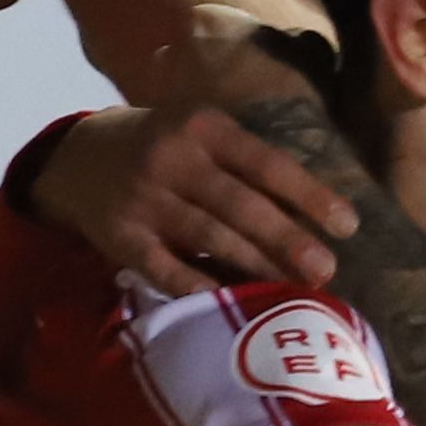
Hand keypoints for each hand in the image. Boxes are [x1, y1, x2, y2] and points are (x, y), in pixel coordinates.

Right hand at [29, 92, 358, 297]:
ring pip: (208, 236)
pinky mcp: (121, 237)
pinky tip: (229, 299)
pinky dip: (198, 285)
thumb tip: (314, 210)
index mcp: (203, 127)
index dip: (309, 195)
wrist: (78, 156)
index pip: (266, 163)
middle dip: (287, 239)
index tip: (347, 226)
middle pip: (239, 204)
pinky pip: (165, 268)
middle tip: (326, 270)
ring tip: (292, 288)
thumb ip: (247, 161)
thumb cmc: (164, 145)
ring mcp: (143, 199)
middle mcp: (172, 159)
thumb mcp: (202, 132)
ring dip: (255, 266)